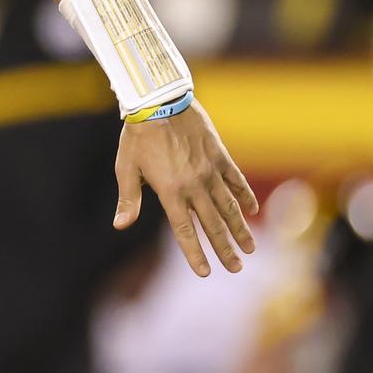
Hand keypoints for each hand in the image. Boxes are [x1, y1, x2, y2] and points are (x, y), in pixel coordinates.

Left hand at [113, 101, 258, 276]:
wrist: (159, 101)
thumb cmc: (138, 136)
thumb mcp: (126, 168)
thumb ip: (129, 199)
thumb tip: (120, 225)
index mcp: (169, 191)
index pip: (184, 230)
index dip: (195, 253)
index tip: (206, 272)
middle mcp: (193, 185)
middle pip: (212, 224)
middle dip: (225, 249)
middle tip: (236, 269)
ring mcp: (210, 170)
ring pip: (228, 206)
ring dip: (240, 228)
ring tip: (251, 248)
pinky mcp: (220, 155)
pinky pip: (236, 180)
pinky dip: (245, 196)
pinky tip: (252, 210)